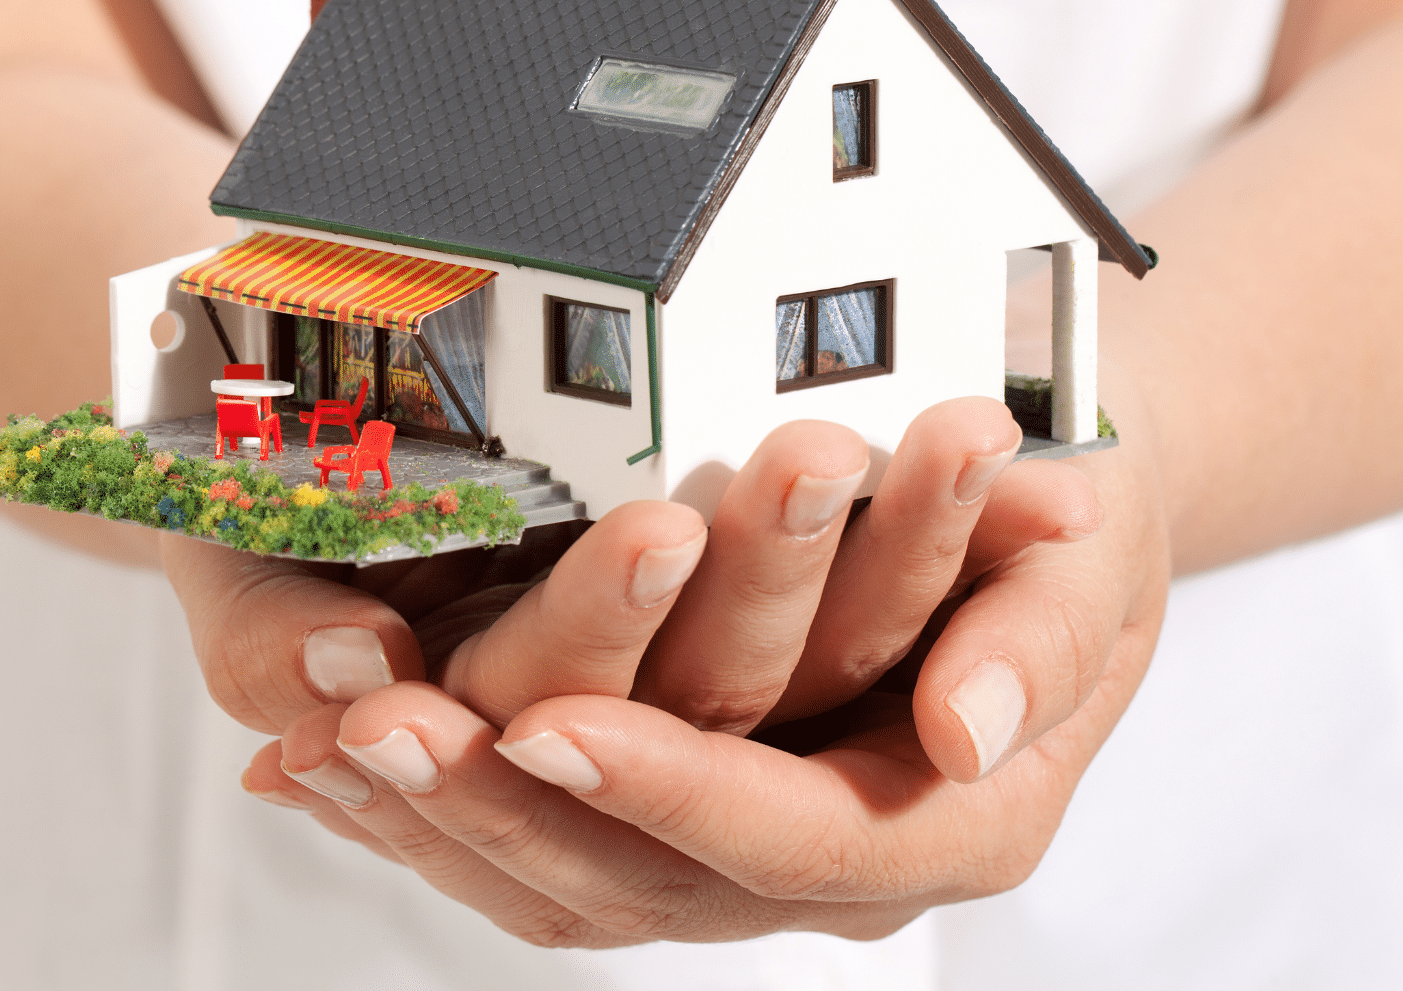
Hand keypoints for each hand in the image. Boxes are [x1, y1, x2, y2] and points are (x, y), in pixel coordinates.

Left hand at [242, 416, 1168, 944]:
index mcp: (947, 822)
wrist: (1042, 520)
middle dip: (503, 807)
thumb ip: (1037, 648)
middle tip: (373, 727)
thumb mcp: (1088, 563)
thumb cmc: (1063, 526)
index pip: (788, 835)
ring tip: (314, 740)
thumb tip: (962, 734)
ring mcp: (752, 854)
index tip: (551, 725)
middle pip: (648, 882)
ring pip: (574, 881)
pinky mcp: (683, 818)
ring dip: (438, 816)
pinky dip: (438, 808)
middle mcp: (838, 869)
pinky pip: (548, 848)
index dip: (667, 789)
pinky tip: (329, 752)